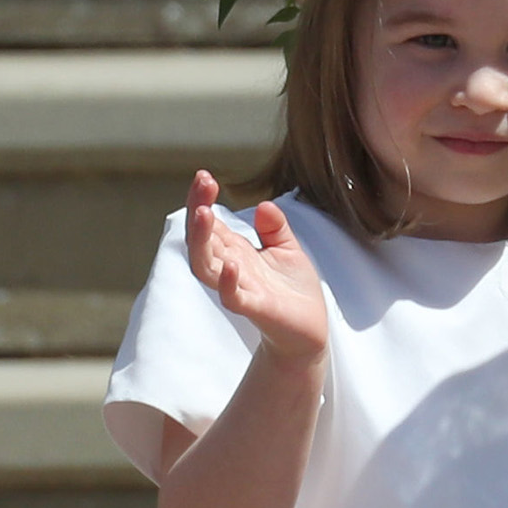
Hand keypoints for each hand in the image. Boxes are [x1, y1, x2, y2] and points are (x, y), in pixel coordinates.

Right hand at [184, 170, 326, 368]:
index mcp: (235, 251)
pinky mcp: (254, 309)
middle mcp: (230, 268)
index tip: (205, 176)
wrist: (309, 332)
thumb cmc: (294, 292)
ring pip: (206, 266)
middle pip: (201, 239)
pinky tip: (231, 264)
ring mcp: (239, 289)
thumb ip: (275, 228)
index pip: (210, 223)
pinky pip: (232, 297)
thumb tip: (264, 206)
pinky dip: (227, 283)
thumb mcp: (287, 250)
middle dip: (198, 209)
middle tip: (203, 183)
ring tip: (204, 213)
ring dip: (202, 240)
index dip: (203, 199)